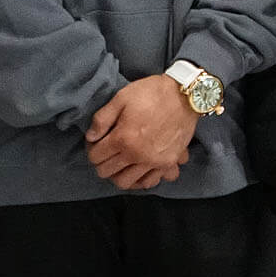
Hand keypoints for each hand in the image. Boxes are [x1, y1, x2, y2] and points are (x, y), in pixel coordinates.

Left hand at [85, 75, 198, 189]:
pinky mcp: (168, 163)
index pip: (95, 157)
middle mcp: (137, 155)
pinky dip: (142, 179)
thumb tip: (91, 137)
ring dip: (118, 174)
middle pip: (107, 172)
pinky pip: (151, 182)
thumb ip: (102, 119)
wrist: (185, 95)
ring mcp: (153, 161)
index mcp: (123, 138)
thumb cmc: (152, 93)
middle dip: (101, 163)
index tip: (96, 142)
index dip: (92, 149)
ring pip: (126, 183)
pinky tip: (139, 169)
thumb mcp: (121, 98)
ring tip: (120, 163)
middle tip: (106, 152)